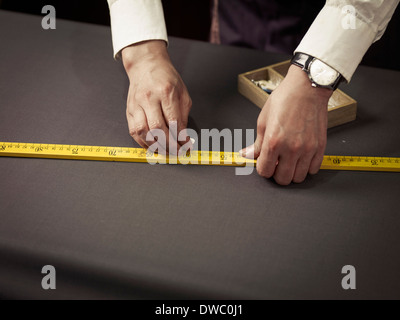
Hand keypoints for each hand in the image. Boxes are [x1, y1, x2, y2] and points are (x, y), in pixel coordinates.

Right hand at [122, 40, 191, 153]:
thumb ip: (183, 115)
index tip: (186, 146)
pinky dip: (143, 142)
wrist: (145, 65)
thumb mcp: (182, 93)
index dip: (180, 138)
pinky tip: (152, 146)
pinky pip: (134, 131)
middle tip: (177, 153)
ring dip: (155, 146)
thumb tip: (184, 136)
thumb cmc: (166, 78)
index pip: (173, 121)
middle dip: (169, 145)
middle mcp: (149, 99)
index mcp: (165, 92)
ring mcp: (137, 105)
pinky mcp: (129, 110)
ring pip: (144, 132)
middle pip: (157, 129)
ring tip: (165, 152)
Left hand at [240, 65, 332, 184]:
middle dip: (276, 174)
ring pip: (299, 177)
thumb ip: (257, 143)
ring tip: (289, 161)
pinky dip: (306, 167)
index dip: (263, 169)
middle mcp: (291, 148)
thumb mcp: (263, 121)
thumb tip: (247, 155)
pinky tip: (301, 158)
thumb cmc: (285, 99)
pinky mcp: (320, 147)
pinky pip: (314, 169)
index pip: (265, 171)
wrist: (307, 88)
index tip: (264, 163)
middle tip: (276, 164)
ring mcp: (308, 149)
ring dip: (292, 172)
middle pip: (283, 179)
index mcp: (274, 142)